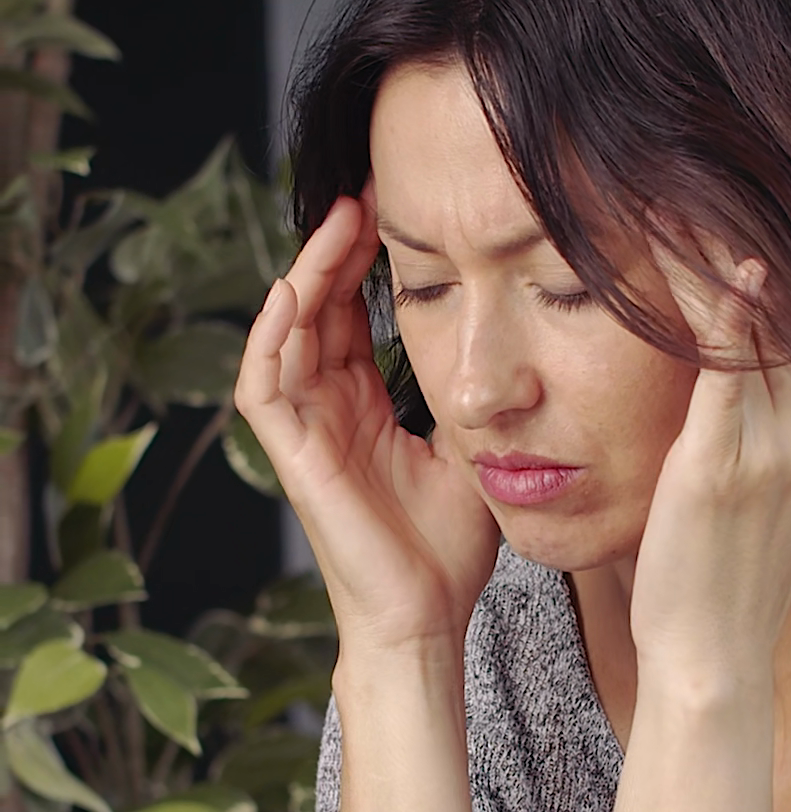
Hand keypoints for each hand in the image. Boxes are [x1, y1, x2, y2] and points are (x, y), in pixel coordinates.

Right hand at [234, 185, 501, 655]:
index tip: (394, 208)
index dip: (363, 262)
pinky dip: (272, 337)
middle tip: (362, 193)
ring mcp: (305, 433)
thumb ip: (470, 396)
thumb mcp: (472, 449)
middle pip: (314, 310)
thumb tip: (506, 343)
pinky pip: (263, 387)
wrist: (428, 619)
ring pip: (284, 334)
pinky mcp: (292, 459)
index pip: (350, 315)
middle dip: (334, 249)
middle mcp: (327, 411)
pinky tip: (295, 291)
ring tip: (336, 222)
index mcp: (363, 406)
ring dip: (305, 275)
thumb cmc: (448, 549)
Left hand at [628, 227, 790, 693]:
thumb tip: (781, 382)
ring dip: (717, 258)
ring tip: (675, 202)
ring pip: (763, 326)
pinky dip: (725, 311)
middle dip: (751, 240)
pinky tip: (713, 262)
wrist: (711, 652)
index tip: (752, 209)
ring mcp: (776, 450)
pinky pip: (730, 370)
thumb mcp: (788, 500)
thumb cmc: (731, 576)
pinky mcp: (722, 464)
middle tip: (704, 182)